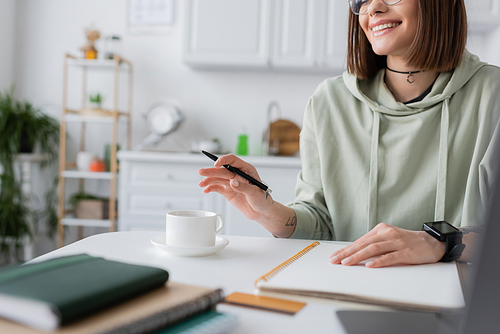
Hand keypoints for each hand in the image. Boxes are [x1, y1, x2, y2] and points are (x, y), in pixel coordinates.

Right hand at [198, 154, 272, 220]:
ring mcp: (232, 183)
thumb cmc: (262, 199)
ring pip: (218, 178)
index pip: (233, 161)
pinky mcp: (228, 191)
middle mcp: (237, 175)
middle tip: (201, 172)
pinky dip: (211, 188)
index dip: (224, 160)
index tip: (216, 164)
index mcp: (246, 170)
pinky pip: (217, 188)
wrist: (261, 212)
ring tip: (201, 184)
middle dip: (211, 171)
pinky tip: (206, 190)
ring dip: (208, 180)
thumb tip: (233, 182)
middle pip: (222, 170)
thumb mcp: (256, 193)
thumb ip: (244, 187)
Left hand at [329, 223, 445, 267]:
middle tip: (335, 260)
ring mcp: (397, 242)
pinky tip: (369, 265)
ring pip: (373, 249)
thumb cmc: (408, 242)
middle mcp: (387, 233)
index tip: (334, 256)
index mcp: (381, 230)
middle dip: (347, 253)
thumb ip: (374, 244)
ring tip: (347, 263)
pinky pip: (390, 257)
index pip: (360, 241)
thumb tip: (354, 254)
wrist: (433, 242)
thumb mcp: (389, 239)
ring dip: (358, 256)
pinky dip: (379, 261)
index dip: (346, 249)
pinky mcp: (406, 252)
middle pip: (363, 244)